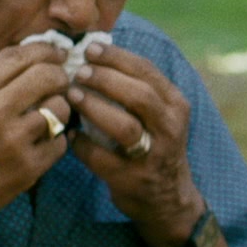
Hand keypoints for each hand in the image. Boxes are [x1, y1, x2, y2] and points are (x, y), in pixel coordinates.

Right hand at [0, 43, 72, 208]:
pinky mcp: (28, 168)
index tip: (55, 52)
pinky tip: (40, 142)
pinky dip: (54, 139)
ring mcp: (13, 141)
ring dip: (59, 108)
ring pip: (59, 108)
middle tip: (60, 79)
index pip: (19, 55)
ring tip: (47, 113)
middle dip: (59, 74)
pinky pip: (60, 141)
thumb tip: (37, 54)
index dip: (44, 49)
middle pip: (46, 75)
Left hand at [67, 41, 203, 246]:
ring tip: (73, 96)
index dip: (117, 57)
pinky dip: (83, 145)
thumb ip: (136, 88)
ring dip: (95, 108)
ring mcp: (154, 156)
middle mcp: (170, 128)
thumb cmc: (154, 144)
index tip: (90, 49)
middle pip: (139, 95)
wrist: (168, 198)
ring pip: (125, 126)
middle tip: (79, 72)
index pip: (147, 71)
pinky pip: (103, 158)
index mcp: (175, 104)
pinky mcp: (133, 180)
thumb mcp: (159, 114)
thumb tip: (93, 54)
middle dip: (105, 79)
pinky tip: (70, 135)